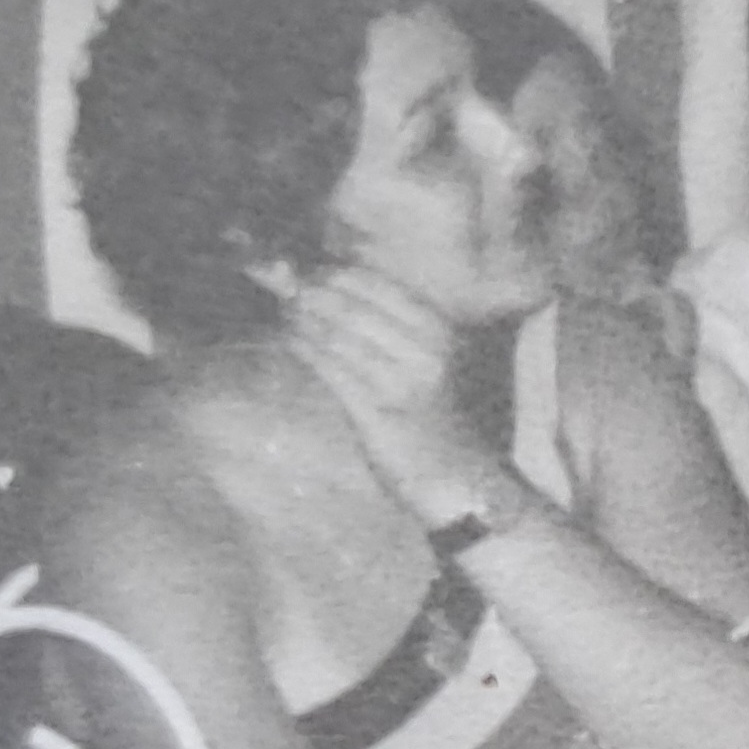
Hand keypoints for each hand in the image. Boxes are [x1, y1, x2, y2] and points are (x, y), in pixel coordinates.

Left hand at [277, 267, 502, 520]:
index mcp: (444, 331)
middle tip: (284, 285)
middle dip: (311, 291)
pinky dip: (303, 347)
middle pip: (351, 305)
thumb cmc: (452, 420)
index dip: (336, 273)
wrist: (463, 480)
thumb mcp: (448, 363)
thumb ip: (417, 328)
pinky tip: (290, 338)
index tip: (310, 268)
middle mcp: (426, 350)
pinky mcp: (376, 410)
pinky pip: (328, 366)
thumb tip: (370, 292)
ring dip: (301, 318)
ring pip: (335, 334)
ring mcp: (401, 380)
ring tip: (284, 310)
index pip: (378, 285)